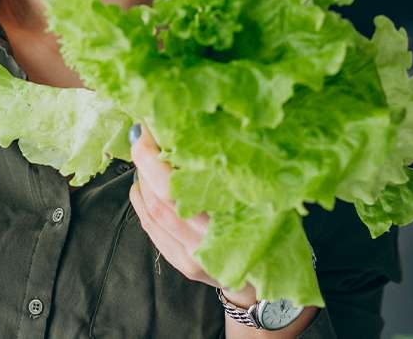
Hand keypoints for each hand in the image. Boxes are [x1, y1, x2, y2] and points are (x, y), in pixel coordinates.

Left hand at [127, 122, 260, 305]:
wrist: (267, 281)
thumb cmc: (270, 231)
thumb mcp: (267, 202)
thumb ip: (241, 178)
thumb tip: (216, 132)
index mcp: (232, 224)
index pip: (181, 190)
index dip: (156, 161)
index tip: (148, 130)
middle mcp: (207, 244)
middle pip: (163, 202)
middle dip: (146, 166)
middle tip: (143, 139)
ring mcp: (192, 257)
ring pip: (154, 215)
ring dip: (143, 183)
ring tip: (145, 158)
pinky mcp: (181, 264)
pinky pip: (152, 230)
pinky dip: (142, 204)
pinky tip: (141, 186)